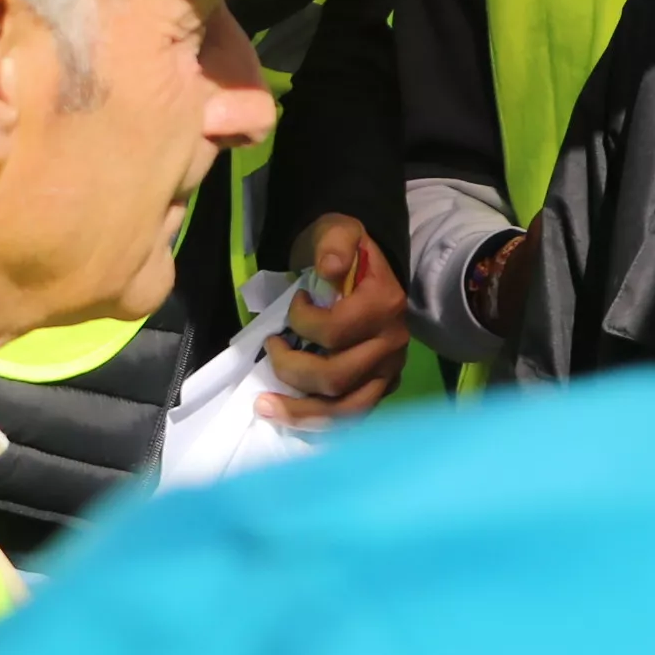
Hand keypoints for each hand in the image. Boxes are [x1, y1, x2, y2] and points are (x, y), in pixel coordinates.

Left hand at [260, 215, 406, 427]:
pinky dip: (318, 424)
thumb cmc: (345, 252)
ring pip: (346, 410)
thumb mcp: (340, 231)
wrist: (365, 267)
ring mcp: (388, 373)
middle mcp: (392, 345)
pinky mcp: (379, 390)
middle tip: (270, 348)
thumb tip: (328, 269)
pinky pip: (350, 419)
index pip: (335, 331)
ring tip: (263, 406)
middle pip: (337, 376)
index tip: (292, 305)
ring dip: (301, 413)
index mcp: (385, 306)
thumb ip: (335, 243)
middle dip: (291, 368)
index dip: (302, 322)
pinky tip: (288, 419)